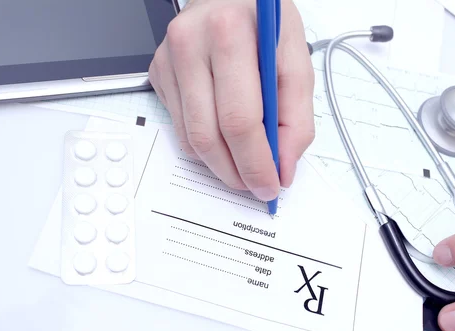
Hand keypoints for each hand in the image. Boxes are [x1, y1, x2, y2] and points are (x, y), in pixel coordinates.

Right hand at [148, 0, 314, 200]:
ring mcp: (168, 59)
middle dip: (237, 172)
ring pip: (191, 139)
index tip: (270, 184)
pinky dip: (206, 143)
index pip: (240, 119)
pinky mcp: (158, 73)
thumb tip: (283, 166)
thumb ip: (296, 118)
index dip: (256, 163)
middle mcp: (191, 44)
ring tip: (244, 163)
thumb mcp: (296, 58)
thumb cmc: (263, 22)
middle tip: (256, 184)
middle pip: (209, 136)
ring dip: (221, 164)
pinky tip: (224, 132)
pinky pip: (181, 128)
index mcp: (230, 34)